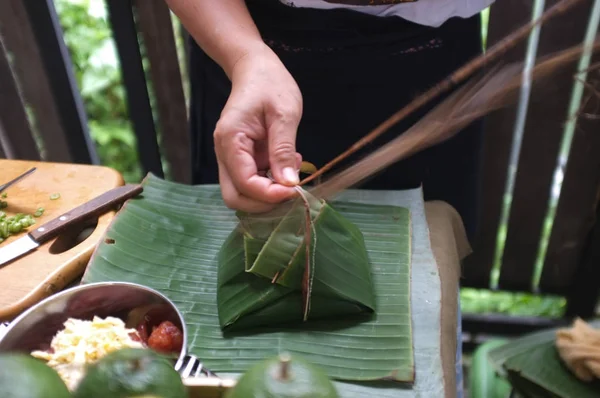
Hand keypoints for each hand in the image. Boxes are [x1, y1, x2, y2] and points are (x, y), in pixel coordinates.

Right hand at [214, 44, 302, 211]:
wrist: (256, 69)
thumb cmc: (270, 84)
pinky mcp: (241, 159)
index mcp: (230, 140)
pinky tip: (287, 165)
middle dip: (264, 202)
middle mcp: (224, 153)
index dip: (269, 195)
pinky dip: (270, 183)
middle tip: (292, 190)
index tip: (294, 190)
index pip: (244, 183)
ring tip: (292, 171)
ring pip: (242, 194)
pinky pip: (252, 182)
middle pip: (235, 197)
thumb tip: (288, 183)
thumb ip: (284, 150)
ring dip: (268, 194)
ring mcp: (230, 158)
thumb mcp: (284, 114)